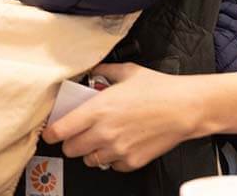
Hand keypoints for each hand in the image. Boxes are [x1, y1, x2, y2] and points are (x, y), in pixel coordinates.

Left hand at [41, 62, 201, 171]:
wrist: (185, 108)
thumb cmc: (158, 88)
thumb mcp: (126, 72)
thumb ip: (103, 72)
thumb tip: (91, 70)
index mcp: (97, 109)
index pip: (60, 130)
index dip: (51, 133)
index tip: (50, 131)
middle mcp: (104, 133)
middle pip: (71, 149)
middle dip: (71, 142)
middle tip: (77, 133)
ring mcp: (118, 150)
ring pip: (90, 160)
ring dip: (91, 151)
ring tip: (100, 139)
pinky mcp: (132, 161)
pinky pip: (112, 166)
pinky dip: (112, 158)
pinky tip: (120, 144)